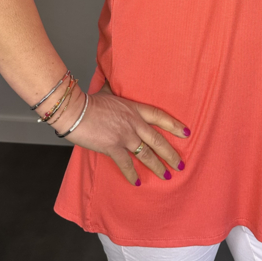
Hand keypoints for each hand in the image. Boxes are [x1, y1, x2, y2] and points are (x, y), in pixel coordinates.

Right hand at [61, 80, 189, 185]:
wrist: (75, 110)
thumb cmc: (88, 100)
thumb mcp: (107, 91)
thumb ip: (114, 89)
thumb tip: (111, 78)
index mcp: (134, 108)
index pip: (160, 116)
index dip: (174, 125)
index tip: (186, 133)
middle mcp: (133, 123)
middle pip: (158, 140)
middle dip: (171, 154)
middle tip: (180, 165)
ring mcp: (124, 136)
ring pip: (146, 154)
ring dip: (157, 166)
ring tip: (167, 176)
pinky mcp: (113, 147)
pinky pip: (126, 164)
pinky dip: (131, 174)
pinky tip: (137, 182)